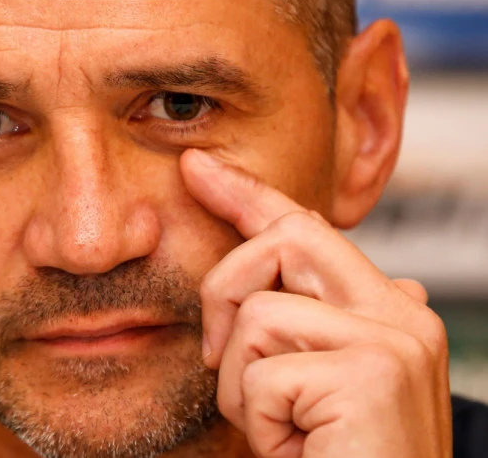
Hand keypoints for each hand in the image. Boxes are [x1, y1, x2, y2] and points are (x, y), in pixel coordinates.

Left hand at [180, 149, 451, 457]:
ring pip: (258, 313)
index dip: (249, 196)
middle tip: (220, 354)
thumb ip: (300, 332)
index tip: (199, 170)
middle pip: (282, 242)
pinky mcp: (369, 373)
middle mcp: (400, 314)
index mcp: (386, 312)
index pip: (307, 230)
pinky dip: (259, 416)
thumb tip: (281, 290)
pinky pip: (262, 368)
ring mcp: (392, 340)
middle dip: (226, 289)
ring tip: (284, 429)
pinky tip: (298, 448)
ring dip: (245, 383)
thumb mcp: (304, 388)